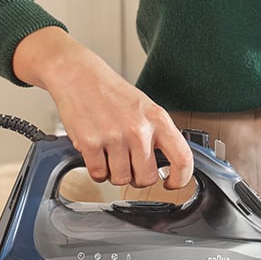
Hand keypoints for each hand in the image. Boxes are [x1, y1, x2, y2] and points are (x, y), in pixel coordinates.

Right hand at [14, 27, 192, 188]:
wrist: (78, 75)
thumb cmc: (111, 92)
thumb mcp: (145, 108)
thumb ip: (157, 134)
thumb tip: (167, 165)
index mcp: (157, 119)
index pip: (182, 158)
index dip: (180, 179)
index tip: (171, 183)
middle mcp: (138, 129)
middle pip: (146, 178)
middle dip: (137, 178)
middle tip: (129, 166)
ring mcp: (114, 137)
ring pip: (121, 179)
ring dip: (114, 173)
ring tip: (109, 154)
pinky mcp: (90, 143)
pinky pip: (98, 174)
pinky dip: (96, 170)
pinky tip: (96, 154)